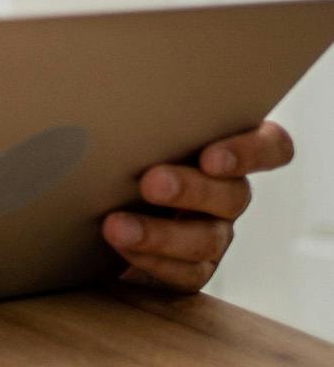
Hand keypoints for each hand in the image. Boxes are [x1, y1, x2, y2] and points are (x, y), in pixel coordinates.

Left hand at [101, 120, 294, 290]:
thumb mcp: (137, 127)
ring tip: (116, 226)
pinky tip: (121, 245)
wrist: (94, 204)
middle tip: (150, 183)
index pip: (271, 146)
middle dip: (190, 189)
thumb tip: (111, 94)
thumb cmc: (122, 147)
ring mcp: (215, 231)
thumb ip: (146, 117)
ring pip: (206, 238)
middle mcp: (227, 191)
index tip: (212, 158)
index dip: (253, 152)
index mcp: (224, 147)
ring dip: (160, 233)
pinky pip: (186, 272)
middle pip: (233, 193)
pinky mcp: (194, 267)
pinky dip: (151, 259)